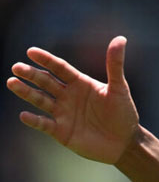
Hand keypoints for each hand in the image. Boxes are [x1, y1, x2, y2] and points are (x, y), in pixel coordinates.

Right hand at [6, 36, 138, 164]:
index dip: (46, 60)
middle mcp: (68, 96)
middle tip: (17, 67)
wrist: (125, 143)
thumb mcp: (119, 89)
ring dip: (26, 92)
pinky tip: (24, 115)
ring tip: (12, 82)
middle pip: (46, 81)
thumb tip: (121, 38)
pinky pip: (44, 124)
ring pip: (40, 100)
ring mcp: (63, 113)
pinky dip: (34, 120)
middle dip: (31, 74)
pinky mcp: (61, 131)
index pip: (59, 68)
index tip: (31, 51)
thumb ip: (115, 65)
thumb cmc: (124, 114)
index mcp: (80, 83)